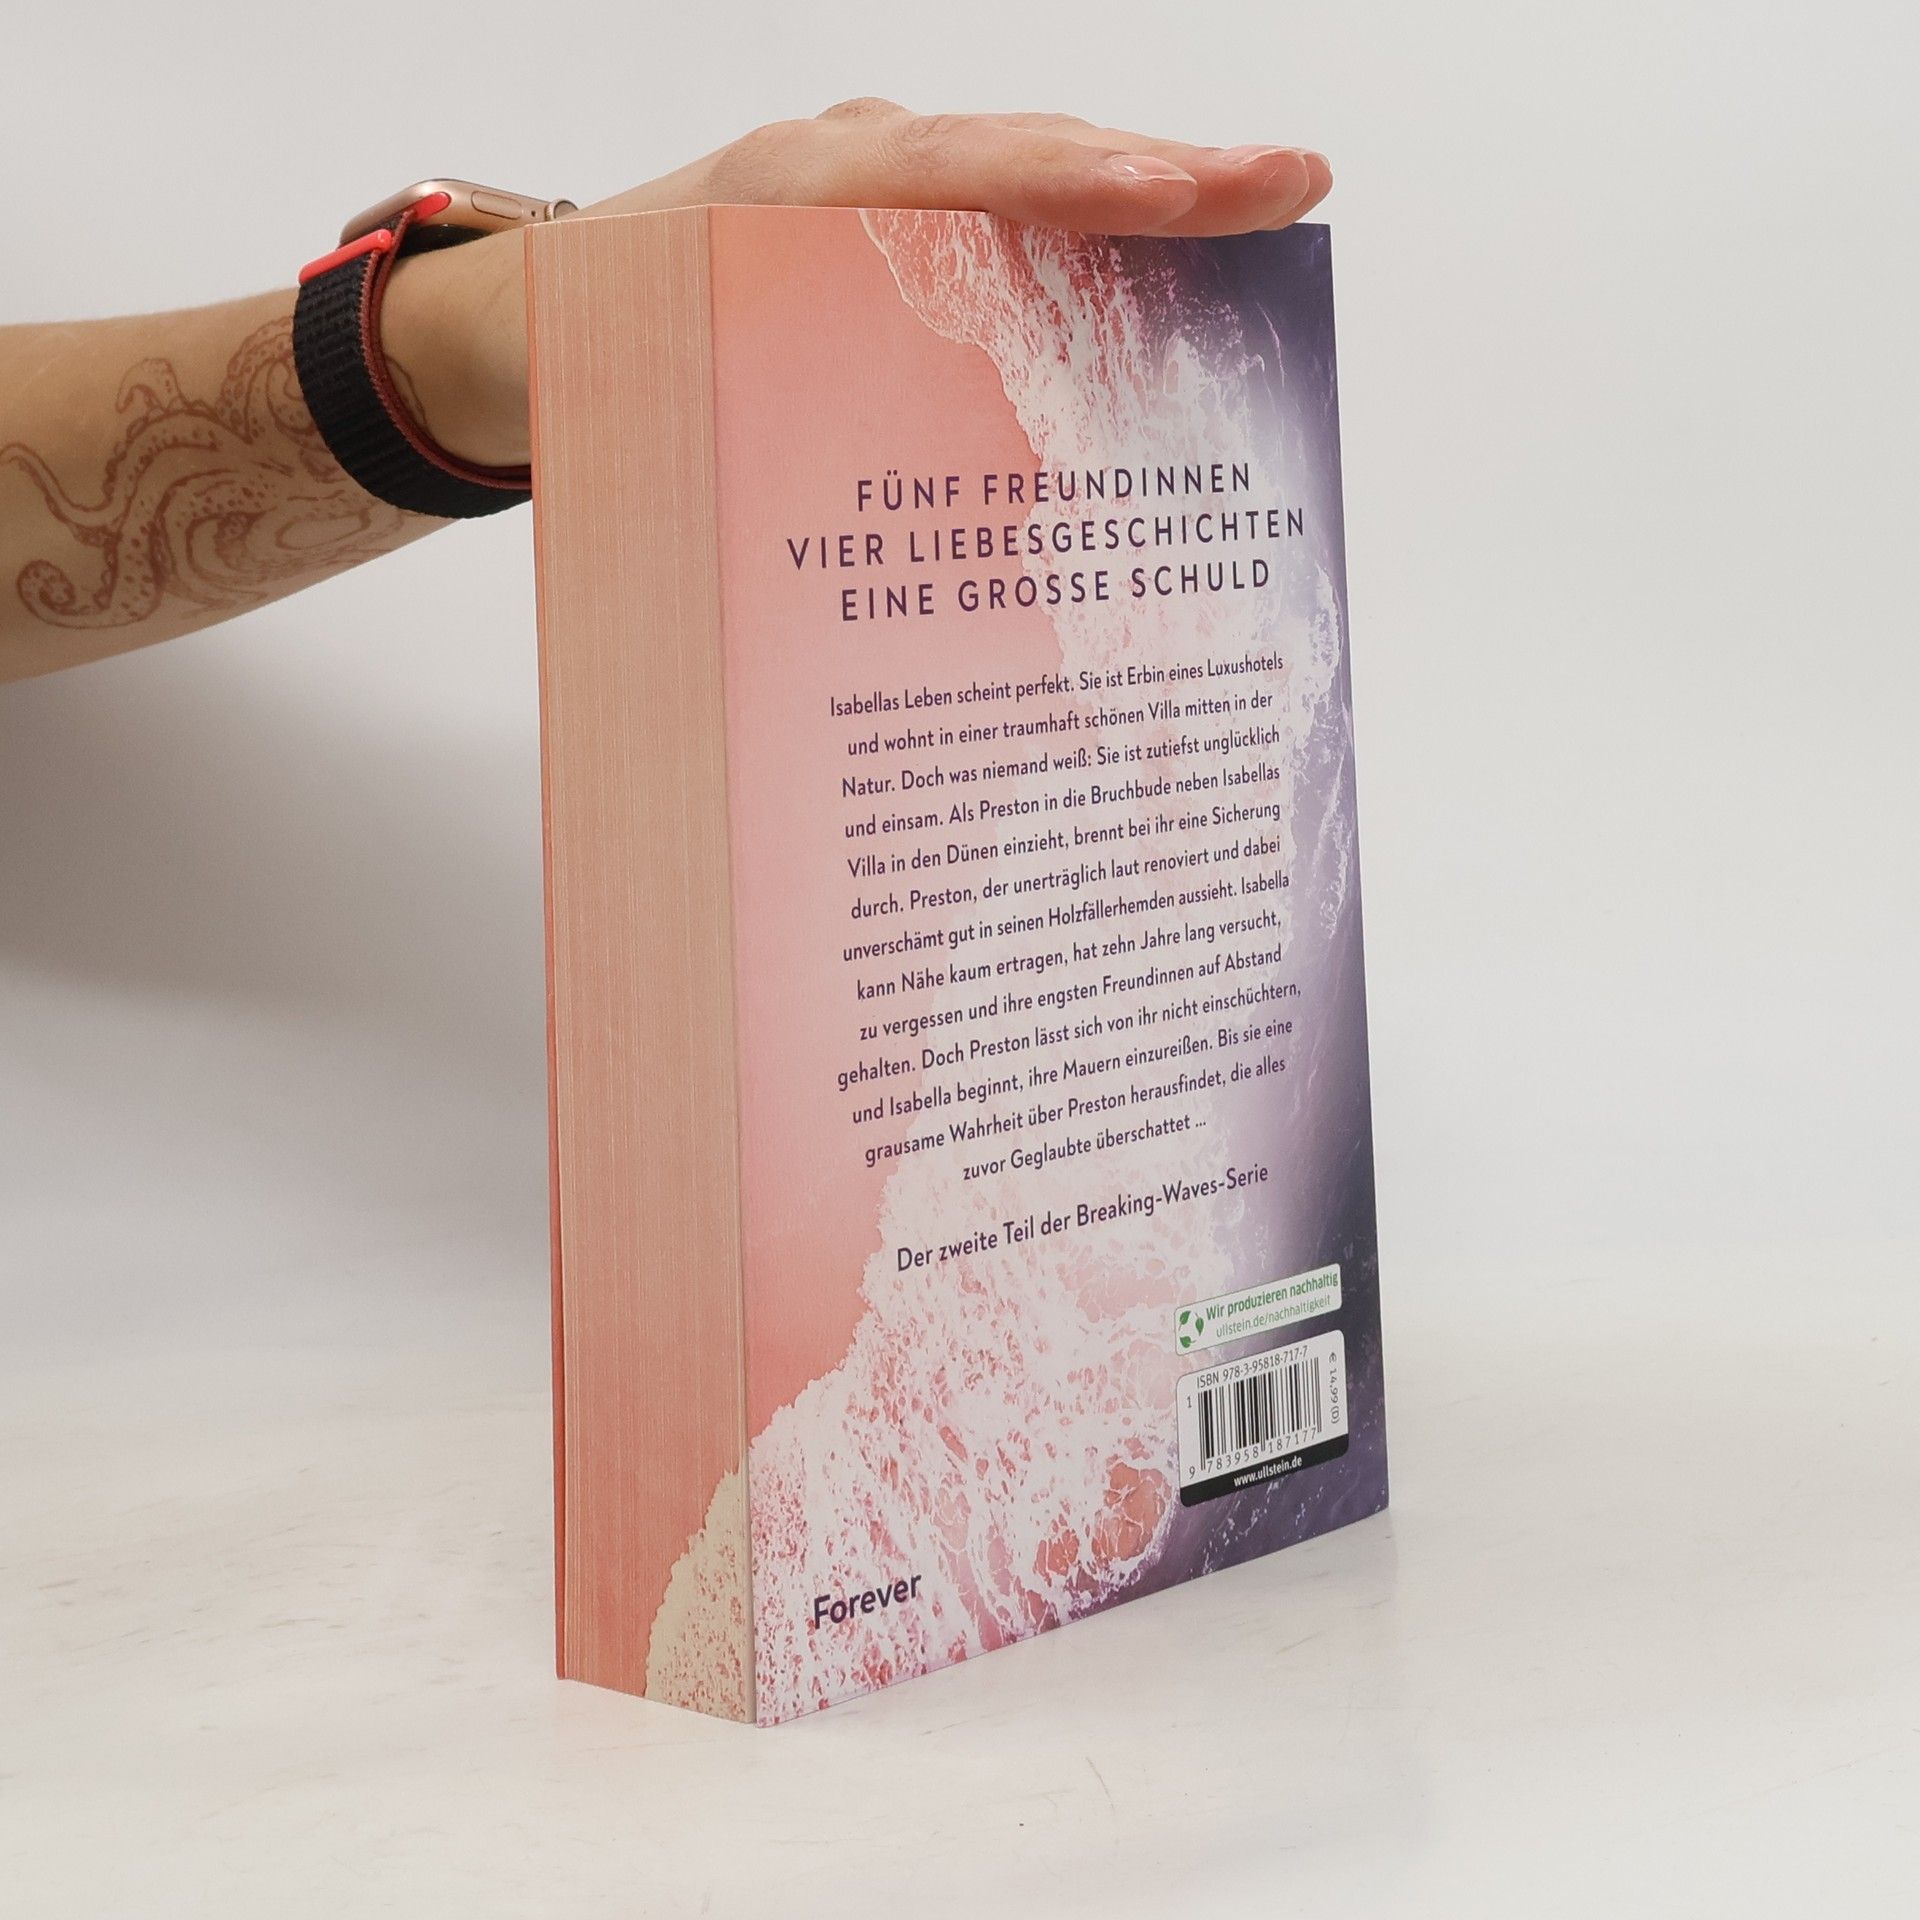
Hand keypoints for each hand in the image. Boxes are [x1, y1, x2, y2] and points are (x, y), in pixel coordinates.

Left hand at [381, 103, 1332, 469]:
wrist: (514, 327)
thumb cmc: (585, 364)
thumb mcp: (646, 398)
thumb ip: (743, 437)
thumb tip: (850, 580)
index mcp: (788, 194)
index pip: (958, 172)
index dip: (1075, 185)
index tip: (1179, 189)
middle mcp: (845, 171)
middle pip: (1024, 153)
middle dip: (1162, 173)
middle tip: (1292, 181)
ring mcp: (871, 193)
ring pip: (1025, 178)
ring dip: (1142, 201)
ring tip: (1267, 211)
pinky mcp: (883, 234)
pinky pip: (996, 224)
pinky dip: (1081, 242)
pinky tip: (1164, 281)